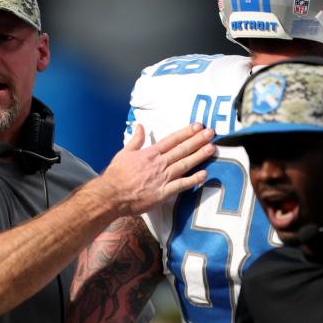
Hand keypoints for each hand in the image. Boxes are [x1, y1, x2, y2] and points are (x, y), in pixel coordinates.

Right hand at [97, 123, 215, 216]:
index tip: (198, 126)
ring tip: (212, 148)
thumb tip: (139, 126)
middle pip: (182, 149)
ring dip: (199, 156)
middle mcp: (159, 163)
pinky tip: (204, 174)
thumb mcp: (124, 153)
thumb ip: (135, 140)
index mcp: (150, 153)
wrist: (110, 195)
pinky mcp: (162, 192)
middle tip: (212, 133)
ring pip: (184, 164)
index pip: (172, 140)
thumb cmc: (116, 175)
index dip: (186, 132)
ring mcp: (162, 178)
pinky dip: (193, 180)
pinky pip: (181, 185)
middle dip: (198, 140)